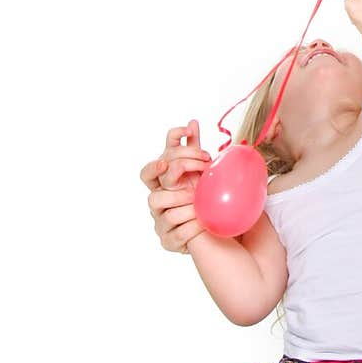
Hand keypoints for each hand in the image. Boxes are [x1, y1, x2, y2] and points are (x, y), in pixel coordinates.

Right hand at [139, 121, 211, 253]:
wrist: (213, 232)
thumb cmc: (202, 198)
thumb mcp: (199, 173)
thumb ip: (193, 149)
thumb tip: (192, 122)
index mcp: (162, 185)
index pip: (149, 171)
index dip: (156, 162)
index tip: (170, 158)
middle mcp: (157, 200)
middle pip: (150, 180)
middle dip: (176, 168)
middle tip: (201, 167)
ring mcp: (159, 221)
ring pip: (159, 202)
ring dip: (182, 196)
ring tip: (201, 196)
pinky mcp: (168, 241)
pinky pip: (177, 231)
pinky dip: (192, 223)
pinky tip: (205, 219)